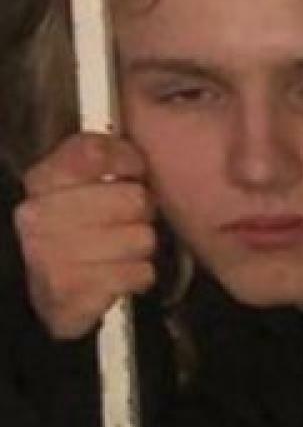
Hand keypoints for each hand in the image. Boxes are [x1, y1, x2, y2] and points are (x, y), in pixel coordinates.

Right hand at [14, 131, 157, 338]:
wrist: (47, 290)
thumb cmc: (76, 230)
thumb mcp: (79, 185)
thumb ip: (101, 156)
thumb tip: (136, 132)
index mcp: (40, 181)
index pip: (94, 151)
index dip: (127, 158)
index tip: (133, 170)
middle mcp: (37, 217)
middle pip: (133, 197)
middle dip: (141, 211)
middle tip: (127, 220)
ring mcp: (49, 257)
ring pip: (142, 238)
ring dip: (140, 247)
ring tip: (120, 250)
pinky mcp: (70, 294)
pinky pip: (139, 274)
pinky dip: (137, 276)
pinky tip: (117, 275)